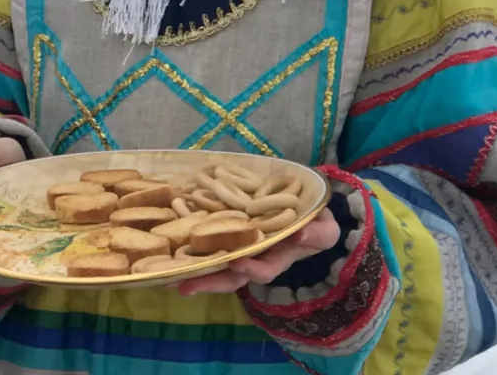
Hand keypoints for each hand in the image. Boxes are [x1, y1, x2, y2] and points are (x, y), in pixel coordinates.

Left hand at [174, 208, 341, 296]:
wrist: (305, 210)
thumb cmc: (316, 223)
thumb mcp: (326, 229)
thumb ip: (318, 233)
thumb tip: (300, 233)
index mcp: (278, 258)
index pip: (263, 270)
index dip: (250, 270)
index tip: (237, 263)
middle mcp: (255, 258)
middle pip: (230, 277)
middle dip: (209, 282)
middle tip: (184, 286)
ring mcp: (241, 247)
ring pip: (216, 264)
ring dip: (195, 270)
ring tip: (170, 274)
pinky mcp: (229, 232)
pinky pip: (211, 242)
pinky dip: (193, 247)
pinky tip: (173, 247)